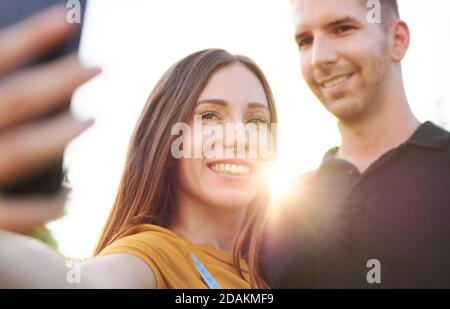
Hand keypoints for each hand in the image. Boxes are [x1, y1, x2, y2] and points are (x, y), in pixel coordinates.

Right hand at [0, 6, 100, 233]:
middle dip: (62, 79)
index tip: (69, 16)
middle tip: (98, 66)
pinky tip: (70, 195)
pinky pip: (18, 213)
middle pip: (19, 99)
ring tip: (92, 118)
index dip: (33, 35)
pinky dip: (48, 206)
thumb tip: (21, 66)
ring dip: (62, 134)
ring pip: (23, 149)